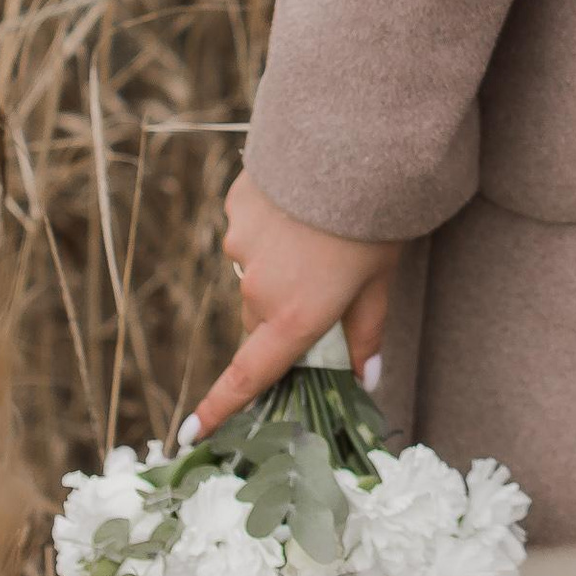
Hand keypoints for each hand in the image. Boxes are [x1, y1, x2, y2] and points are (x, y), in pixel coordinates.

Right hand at [187, 167, 398, 440]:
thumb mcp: (382, 279)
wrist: (352, 141)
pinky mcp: (236, 209)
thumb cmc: (377, 220)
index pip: (250, 376)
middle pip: (259, 319)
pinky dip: (270, 227)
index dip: (221, 408)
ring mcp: (242, 247)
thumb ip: (368, 331)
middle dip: (283, 313)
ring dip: (278, 264)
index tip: (193, 433)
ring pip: (253, 272)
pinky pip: (249, 231)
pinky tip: (301, 201)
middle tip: (326, 283)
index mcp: (295, 316)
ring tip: (319, 230)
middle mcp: (258, 288)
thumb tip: (367, 377)